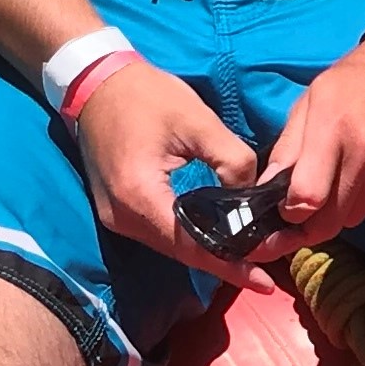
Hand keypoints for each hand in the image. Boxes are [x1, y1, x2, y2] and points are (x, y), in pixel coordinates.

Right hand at [70, 59, 267, 276]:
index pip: (192, 245)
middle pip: (181, 252)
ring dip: (208, 252)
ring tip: (250, 255)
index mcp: (140, 196)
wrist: (96, 83)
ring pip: (171, 246)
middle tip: (268, 268)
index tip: (264, 282)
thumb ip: (232, 159)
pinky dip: (190, 238)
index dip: (231, 265)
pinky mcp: (119, 211)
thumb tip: (253, 194)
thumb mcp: (197, 120)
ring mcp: (116, 218)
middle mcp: (123, 217)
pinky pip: (160, 233)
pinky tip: (218, 237)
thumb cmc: (146, 96)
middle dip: (225, 261)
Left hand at [262, 37, 364, 251]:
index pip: (307, 198)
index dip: (289, 214)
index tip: (282, 213)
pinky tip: (360, 178)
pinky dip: (362, 203)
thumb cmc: (354, 79)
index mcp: (333, 127)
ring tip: (333, 187)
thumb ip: (287, 149)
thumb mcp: (310, 101)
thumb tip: (265, 192)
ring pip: (354, 218)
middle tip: (298, 220)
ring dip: (337, 213)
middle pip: (331, 220)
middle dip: (309, 227)